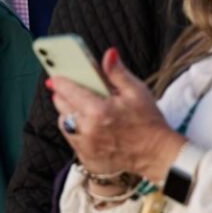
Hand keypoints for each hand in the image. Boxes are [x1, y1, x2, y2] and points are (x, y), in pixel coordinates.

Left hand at [49, 48, 185, 182]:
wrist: (156, 154)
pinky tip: (89, 127)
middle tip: (66, 90)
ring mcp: (86, 146)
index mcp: (99, 111)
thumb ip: (117, 72)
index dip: (60, 82)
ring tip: (80, 108)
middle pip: (62, 107)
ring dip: (69, 114)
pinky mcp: (87, 158)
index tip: (54, 77)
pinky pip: (73, 141)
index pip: (69, 91)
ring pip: (65, 125)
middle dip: (62, 96)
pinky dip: (77, 132)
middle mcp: (88, 130)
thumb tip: (109, 54)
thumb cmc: (149, 122)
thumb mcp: (136, 91)